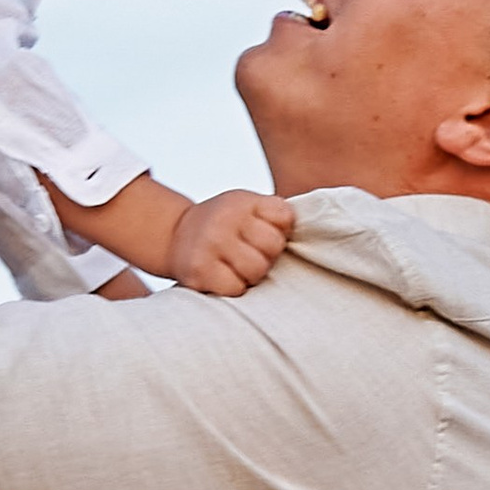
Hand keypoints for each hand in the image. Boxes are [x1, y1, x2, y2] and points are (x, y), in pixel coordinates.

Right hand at [165, 188, 295, 295]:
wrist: (175, 235)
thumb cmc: (224, 225)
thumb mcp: (247, 206)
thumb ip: (275, 214)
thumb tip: (314, 230)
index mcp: (243, 201)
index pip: (285, 218)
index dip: (279, 232)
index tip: (263, 235)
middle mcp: (225, 219)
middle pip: (273, 247)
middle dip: (267, 256)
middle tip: (250, 254)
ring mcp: (210, 244)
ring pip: (256, 270)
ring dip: (251, 275)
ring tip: (238, 266)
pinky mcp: (199, 270)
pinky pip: (236, 288)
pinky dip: (234, 287)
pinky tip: (224, 277)